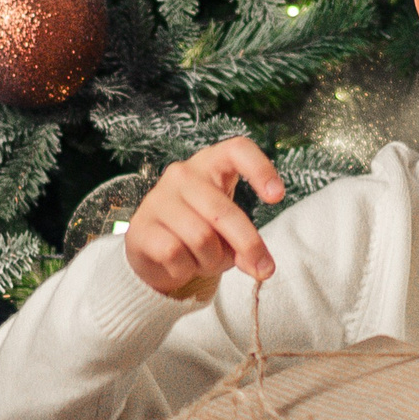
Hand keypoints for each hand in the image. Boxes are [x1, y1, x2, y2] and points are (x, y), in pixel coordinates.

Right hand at [122, 137, 285, 297]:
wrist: (152, 251)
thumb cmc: (199, 231)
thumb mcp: (229, 233)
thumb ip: (246, 245)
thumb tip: (261, 268)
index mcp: (210, 164)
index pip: (237, 150)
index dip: (260, 169)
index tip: (277, 196)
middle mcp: (183, 174)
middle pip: (223, 211)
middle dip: (248, 244)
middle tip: (264, 270)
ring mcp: (158, 199)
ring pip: (201, 238)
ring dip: (212, 261)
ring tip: (206, 262)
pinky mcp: (141, 227)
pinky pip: (175, 254)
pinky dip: (186, 269)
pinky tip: (182, 266)